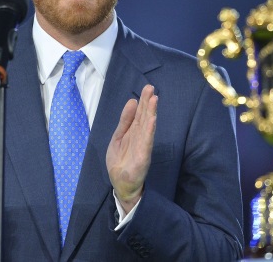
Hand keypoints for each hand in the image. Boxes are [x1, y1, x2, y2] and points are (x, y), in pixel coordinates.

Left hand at [106, 84, 157, 212]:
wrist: (121, 184)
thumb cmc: (121, 161)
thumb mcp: (118, 137)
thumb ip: (125, 121)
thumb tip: (133, 101)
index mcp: (134, 132)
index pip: (140, 114)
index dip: (144, 101)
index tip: (148, 88)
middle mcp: (140, 137)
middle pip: (145, 117)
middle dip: (148, 103)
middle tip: (151, 88)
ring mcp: (142, 147)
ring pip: (147, 127)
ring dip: (151, 113)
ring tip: (154, 100)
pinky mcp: (143, 157)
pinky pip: (146, 142)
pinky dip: (149, 131)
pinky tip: (152, 120)